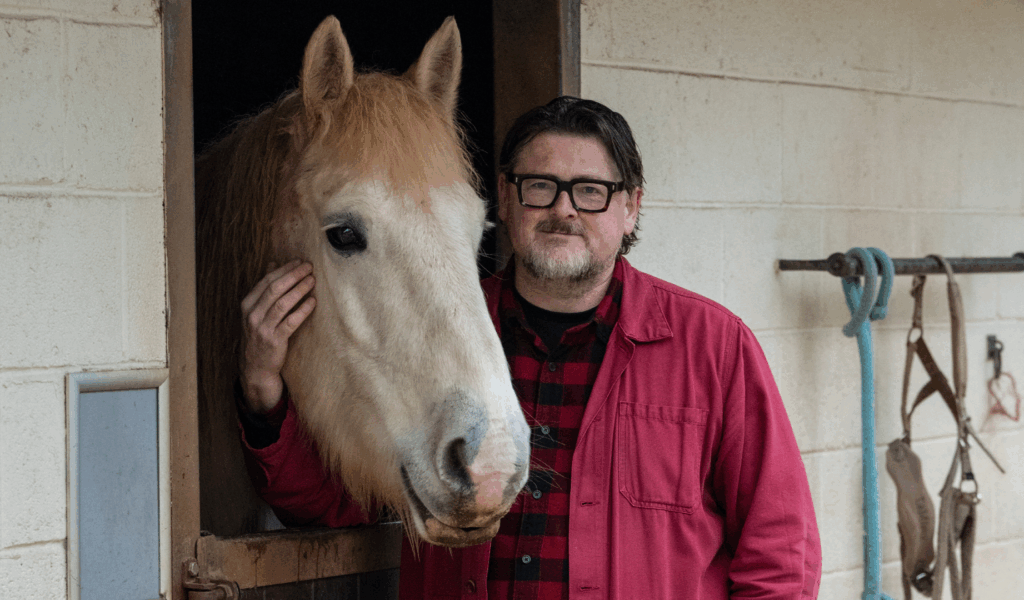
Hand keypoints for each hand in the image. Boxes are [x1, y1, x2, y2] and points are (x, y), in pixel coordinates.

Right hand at [240, 260, 315, 413]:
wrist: (256, 367)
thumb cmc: (259, 334)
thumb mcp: (256, 311)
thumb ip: (264, 288)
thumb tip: (273, 263)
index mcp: (247, 305)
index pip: (266, 281)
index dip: (284, 269)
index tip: (299, 261)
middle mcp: (253, 315)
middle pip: (275, 289)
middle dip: (293, 275)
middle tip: (309, 267)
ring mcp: (263, 328)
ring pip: (283, 304)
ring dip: (299, 289)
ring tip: (312, 280)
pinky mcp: (275, 340)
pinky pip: (291, 322)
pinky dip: (303, 310)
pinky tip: (313, 301)